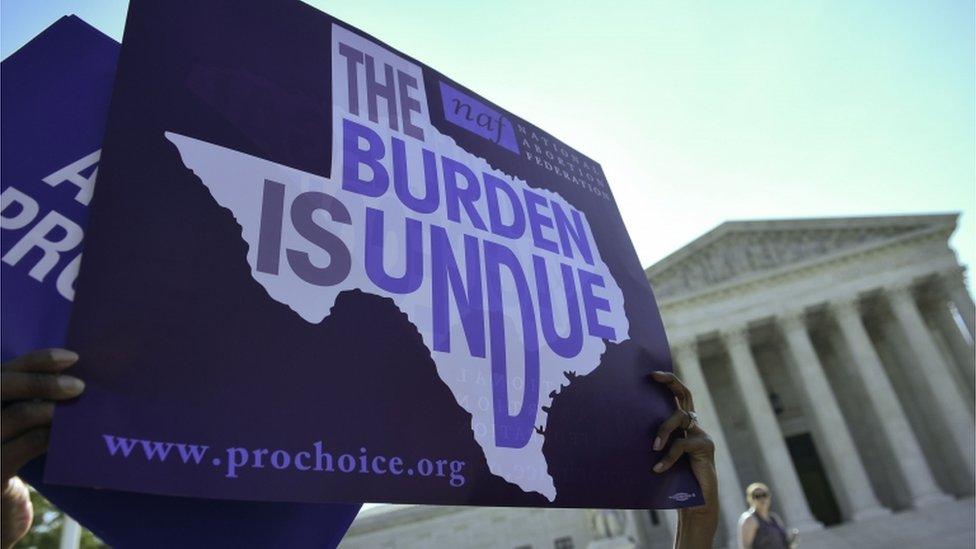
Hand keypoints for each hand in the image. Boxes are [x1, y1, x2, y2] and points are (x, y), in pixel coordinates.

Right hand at [1, 349, 83, 548]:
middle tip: (79, 387)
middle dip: (42, 381)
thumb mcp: (18, 427)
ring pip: (18, 414)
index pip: (4, 371)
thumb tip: (79, 378)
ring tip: (82, 411)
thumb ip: (34, 401)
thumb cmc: (14, 459)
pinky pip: (28, 444)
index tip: (73, 358)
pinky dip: (57, 437)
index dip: (36, 361)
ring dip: (55, 409)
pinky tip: (78, 437)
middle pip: (1, 386)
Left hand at [650, 370, 717, 548]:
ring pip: (679, 418)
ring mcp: (701, 435)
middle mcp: (693, 425)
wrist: (696, 503)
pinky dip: (668, 457)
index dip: (668, 382)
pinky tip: (658, 468)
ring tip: (653, 447)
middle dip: (670, 382)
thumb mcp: (659, 456)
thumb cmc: (672, 479)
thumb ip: (652, 442)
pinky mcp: (705, 447)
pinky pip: (682, 445)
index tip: (651, 374)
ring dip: (663, 430)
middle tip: (654, 376)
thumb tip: (619, 430)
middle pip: (685, 395)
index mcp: (682, 425)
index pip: (678, 395)